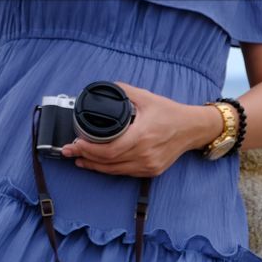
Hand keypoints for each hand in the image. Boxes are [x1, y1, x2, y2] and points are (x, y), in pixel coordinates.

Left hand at [59, 81, 192, 177]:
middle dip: (86, 157)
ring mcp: (148, 165)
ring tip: (79, 159)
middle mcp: (145, 154)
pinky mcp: (151, 171)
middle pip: (108, 162)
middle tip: (69, 151)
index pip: (109, 149)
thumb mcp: (146, 97)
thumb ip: (123, 91)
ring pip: (115, 170)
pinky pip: (125, 173)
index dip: (89, 149)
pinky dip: (109, 169)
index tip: (75, 143)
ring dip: (95, 166)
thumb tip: (103, 89)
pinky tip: (98, 165)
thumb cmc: (170, 113)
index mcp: (142, 135)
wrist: (192, 128)